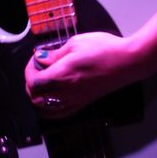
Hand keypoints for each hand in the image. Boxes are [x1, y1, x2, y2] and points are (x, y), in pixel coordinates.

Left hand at [24, 32, 144, 118]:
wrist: (127, 61)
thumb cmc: (105, 49)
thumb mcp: (76, 42)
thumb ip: (55, 53)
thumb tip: (41, 58)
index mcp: (62, 75)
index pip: (33, 82)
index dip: (29, 70)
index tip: (35, 59)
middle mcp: (65, 92)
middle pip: (35, 98)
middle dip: (31, 83)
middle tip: (38, 68)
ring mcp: (74, 100)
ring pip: (44, 110)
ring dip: (38, 97)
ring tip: (44, 82)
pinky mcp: (82, 104)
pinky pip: (58, 115)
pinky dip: (49, 109)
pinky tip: (53, 97)